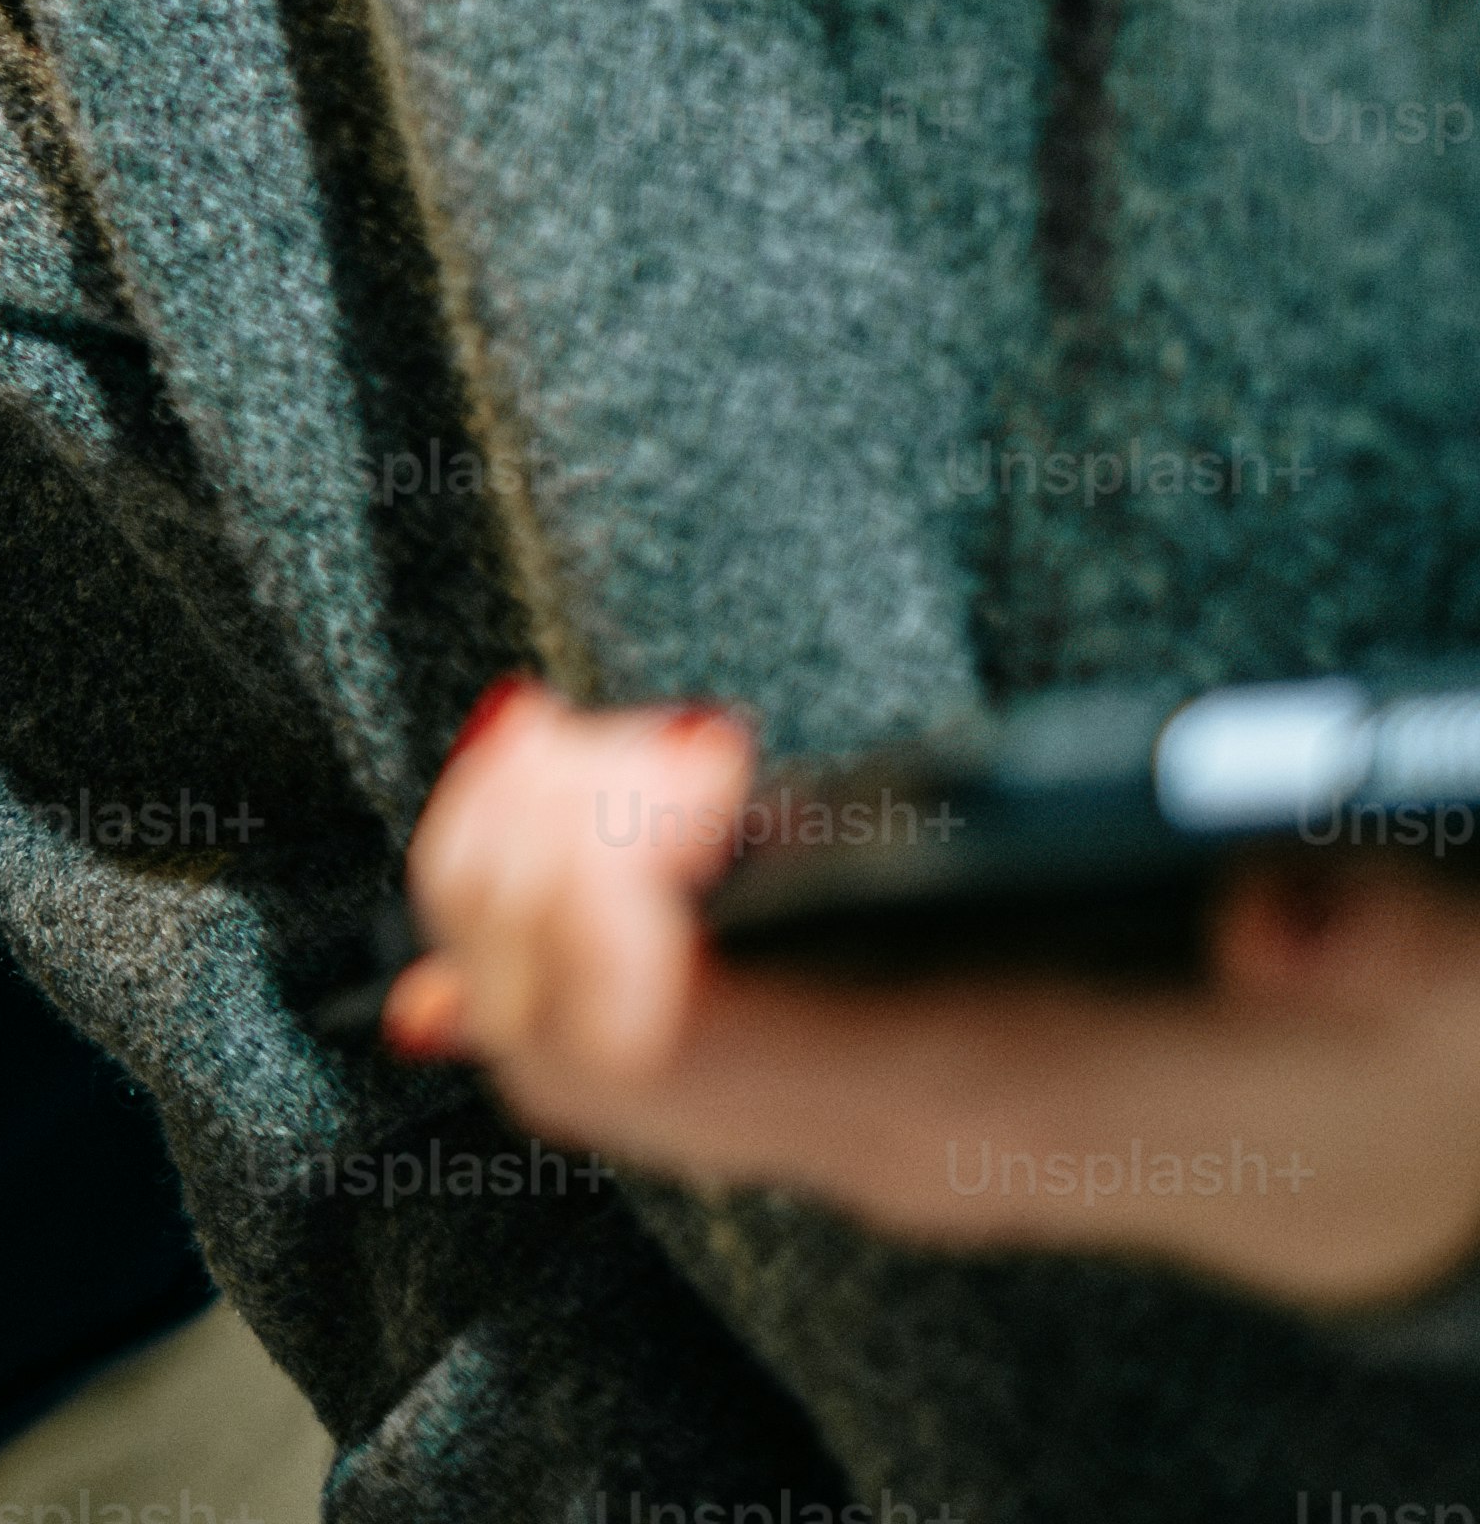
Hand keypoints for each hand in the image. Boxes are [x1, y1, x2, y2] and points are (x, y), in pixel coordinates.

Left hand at [390, 675, 1479, 1308]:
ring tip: (559, 729)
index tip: (692, 748)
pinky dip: (521, 902)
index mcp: (975, 1105)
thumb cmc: (1374, 1057)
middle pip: (560, 1043)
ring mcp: (810, 1120)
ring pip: (543, 1035)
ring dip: (501, 867)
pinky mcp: (790, 1080)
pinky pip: (584, 1026)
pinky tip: (531, 788)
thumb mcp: (1422, 993)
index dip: (606, 899)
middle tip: (576, 719)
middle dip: (513, 865)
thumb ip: (1364, 955)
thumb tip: (1290, 921)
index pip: (677, 1051)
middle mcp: (862, 1133)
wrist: (1372, 1170)